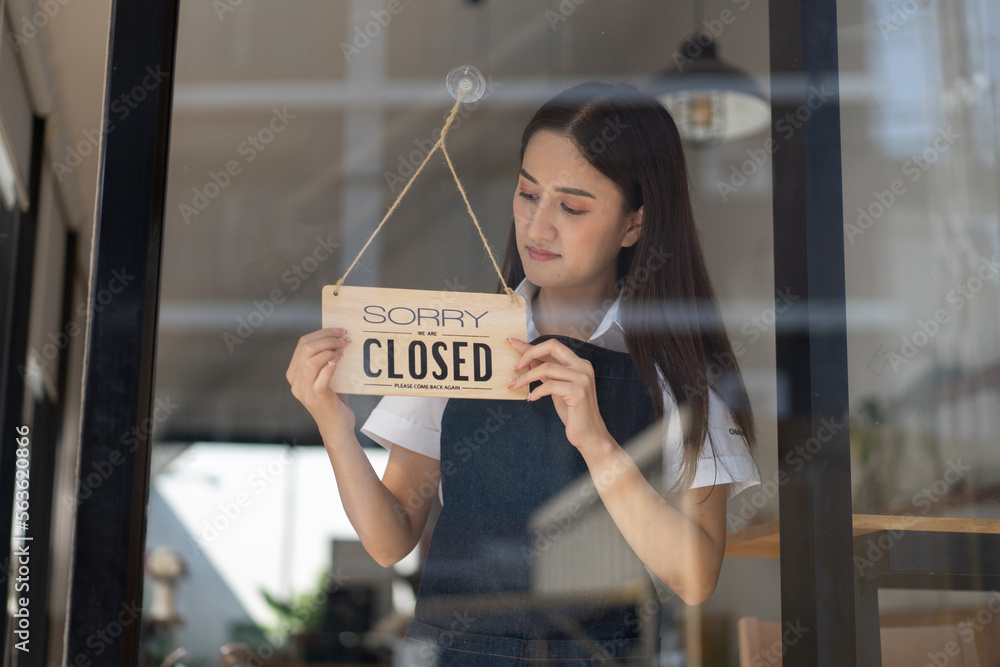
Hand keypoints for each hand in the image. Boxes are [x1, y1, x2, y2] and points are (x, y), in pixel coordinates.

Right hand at [286, 328, 354, 435]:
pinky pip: (319, 378)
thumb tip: (339, 337)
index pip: (302, 344)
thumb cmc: (334, 400)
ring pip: (310, 361)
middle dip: (327, 339)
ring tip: (344, 349)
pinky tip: (339, 361)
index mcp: (294, 374)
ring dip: (329, 350)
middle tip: (345, 339)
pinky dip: (329, 366)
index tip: (339, 330)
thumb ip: (326, 361)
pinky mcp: (317, 399)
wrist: (337, 428)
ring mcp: (305, 392)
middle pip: (305, 349)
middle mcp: (296, 383)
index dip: (321, 333)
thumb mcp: (326, 377)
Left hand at [506, 337, 612, 451]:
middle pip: (552, 347)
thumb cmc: (573, 412)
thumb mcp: (557, 388)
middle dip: (529, 353)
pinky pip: (549, 386)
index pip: (552, 347)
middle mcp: (582, 367)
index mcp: (579, 363)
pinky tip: (532, 398)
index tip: (512, 343)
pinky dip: (536, 391)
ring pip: (546, 368)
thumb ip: (546, 373)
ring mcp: (582, 378)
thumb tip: (528, 359)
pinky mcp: (578, 392)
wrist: (589, 434)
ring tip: (516, 386)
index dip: (530, 345)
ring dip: (527, 377)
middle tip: (515, 367)